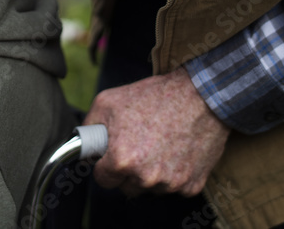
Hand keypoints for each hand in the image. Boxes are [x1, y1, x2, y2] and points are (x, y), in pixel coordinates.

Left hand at [84, 67, 229, 196]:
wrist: (201, 95)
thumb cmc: (153, 96)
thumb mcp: (108, 101)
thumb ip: (89, 127)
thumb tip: (83, 144)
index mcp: (121, 160)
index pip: (102, 179)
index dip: (104, 165)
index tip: (111, 154)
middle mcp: (145, 178)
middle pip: (125, 186)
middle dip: (127, 170)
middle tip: (137, 144)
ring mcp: (170, 184)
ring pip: (149, 188)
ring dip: (149, 173)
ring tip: (158, 143)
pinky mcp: (191, 186)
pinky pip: (173, 187)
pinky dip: (172, 173)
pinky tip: (175, 150)